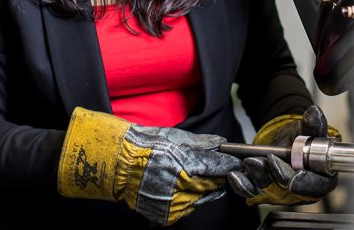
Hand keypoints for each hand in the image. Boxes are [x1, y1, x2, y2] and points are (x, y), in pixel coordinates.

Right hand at [58, 107, 240, 225]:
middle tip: (214, 168)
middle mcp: (181, 187)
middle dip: (217, 176)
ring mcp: (172, 204)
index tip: (236, 162)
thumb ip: (201, 143)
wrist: (116, 165)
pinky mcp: (165, 216)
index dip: (230, 164)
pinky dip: (186, 199)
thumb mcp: (173, 136)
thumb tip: (221, 144)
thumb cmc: (143, 145)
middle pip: (213, 184)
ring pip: (201, 198)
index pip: (218, 168)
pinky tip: (176, 187)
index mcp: (185, 165)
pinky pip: (185, 208)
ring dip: (201, 189)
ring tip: (186, 175)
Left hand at [228, 105, 340, 205]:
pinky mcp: (262, 191)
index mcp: (319, 180)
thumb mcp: (310, 131)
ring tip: (248, 162)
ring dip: (255, 178)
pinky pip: (251, 191)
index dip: (302, 181)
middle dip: (273, 176)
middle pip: (286, 191)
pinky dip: (242, 184)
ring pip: (267, 191)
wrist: (286, 141)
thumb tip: (314, 113)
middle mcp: (299, 191)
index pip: (313, 186)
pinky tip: (235, 175)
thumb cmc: (303, 140)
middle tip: (263, 161)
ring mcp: (280, 193)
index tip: (292, 170)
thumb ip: (314, 126)